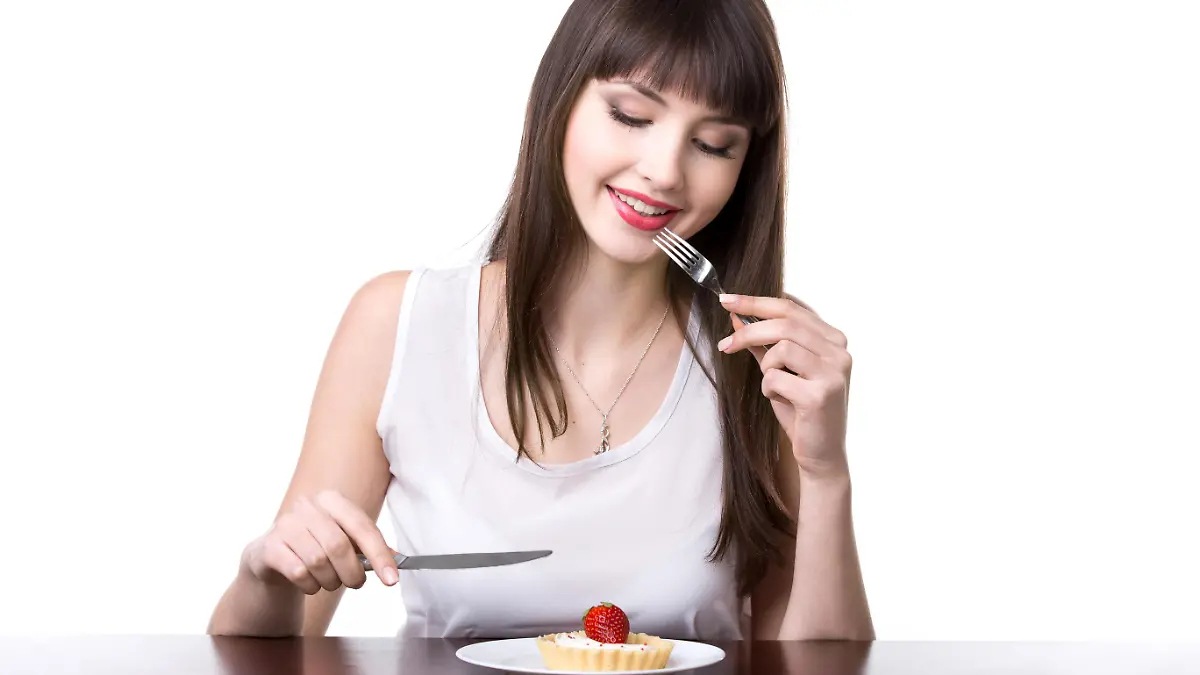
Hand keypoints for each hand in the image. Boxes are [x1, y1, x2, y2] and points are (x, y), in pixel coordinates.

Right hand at [239, 490, 398, 594]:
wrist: (272, 557)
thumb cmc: (315, 546)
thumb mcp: (344, 542)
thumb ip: (370, 548)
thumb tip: (396, 560)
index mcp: (331, 500)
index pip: (362, 526)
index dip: (379, 554)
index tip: (391, 579)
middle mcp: (306, 507)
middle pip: (338, 545)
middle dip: (352, 572)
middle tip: (355, 583)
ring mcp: (284, 525)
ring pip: (317, 560)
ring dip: (330, 580)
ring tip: (329, 582)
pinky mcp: (267, 547)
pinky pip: (297, 572)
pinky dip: (309, 585)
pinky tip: (310, 584)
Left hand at [717, 294, 851, 478]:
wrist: (820, 454)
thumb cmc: (801, 411)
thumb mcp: (781, 371)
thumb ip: (764, 343)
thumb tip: (735, 315)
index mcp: (833, 339)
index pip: (792, 307)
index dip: (756, 301)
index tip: (726, 300)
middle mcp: (839, 351)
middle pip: (785, 322)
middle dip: (748, 330)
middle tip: (725, 344)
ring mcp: (834, 372)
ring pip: (781, 347)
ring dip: (765, 367)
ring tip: (771, 385)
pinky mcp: (821, 394)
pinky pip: (776, 377)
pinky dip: (769, 388)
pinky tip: (780, 400)